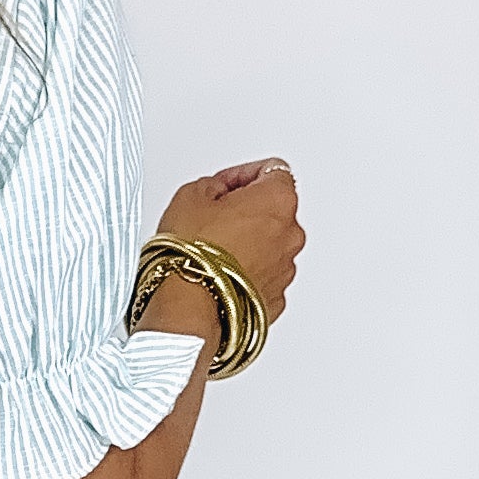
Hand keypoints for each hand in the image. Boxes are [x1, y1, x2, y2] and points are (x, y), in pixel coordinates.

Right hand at [155, 160, 303, 322]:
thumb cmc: (191, 254)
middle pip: (274, 211)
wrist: (188, 308)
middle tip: (214, 220)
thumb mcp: (190, 196)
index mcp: (277, 200)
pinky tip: (218, 276)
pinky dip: (247, 275)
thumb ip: (213, 185)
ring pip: (270, 247)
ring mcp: (286, 269)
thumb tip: (216, 192)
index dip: (242, 175)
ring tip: (212, 254)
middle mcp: (291, 234)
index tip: (225, 184)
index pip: (271, 170)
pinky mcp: (276, 299)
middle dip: (247, 212)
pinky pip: (263, 278)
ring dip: (247, 245)